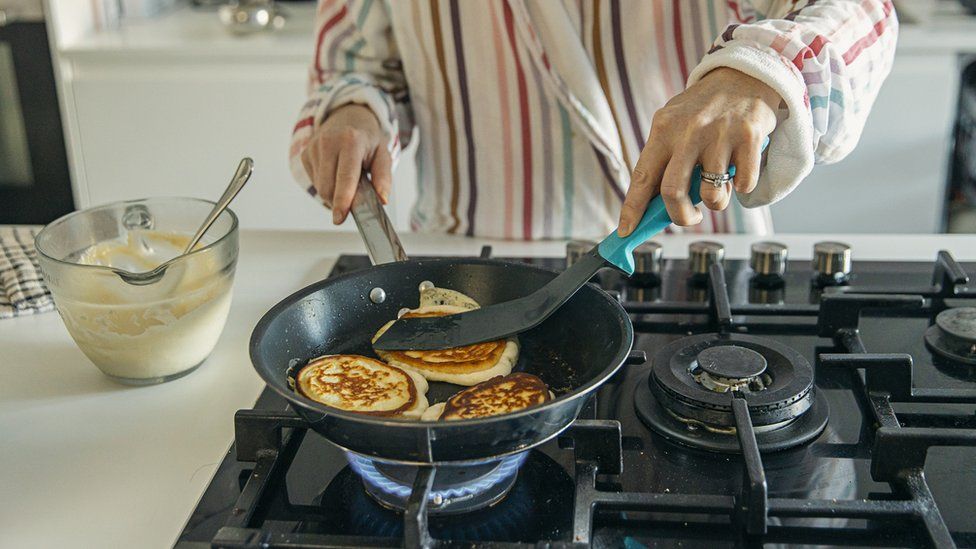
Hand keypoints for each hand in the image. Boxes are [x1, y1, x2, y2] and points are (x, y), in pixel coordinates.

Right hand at [301, 104, 391, 224]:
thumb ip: (383, 178)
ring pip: (320, 188)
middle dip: (340, 200)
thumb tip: (382, 199)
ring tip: (346, 178)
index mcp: (351, 141)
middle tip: (355, 195)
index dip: (343, 199)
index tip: (340, 217)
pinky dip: (326, 184)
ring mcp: (313, 148)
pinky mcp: (305, 154)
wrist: (347, 116)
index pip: (345, 176)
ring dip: (334, 193)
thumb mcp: (383, 154)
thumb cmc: (367, 139)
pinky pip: (315, 182)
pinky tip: (335, 172)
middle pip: (329, 187)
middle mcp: (328, 142)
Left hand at [618, 67, 779, 234]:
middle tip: (688, 217)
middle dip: (680, 216)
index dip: (632, 209)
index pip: (642, 177)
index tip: (625, 231)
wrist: (746, 73)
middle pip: (672, 192)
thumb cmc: (705, 107)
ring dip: (715, 202)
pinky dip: (741, 187)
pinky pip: (743, 185)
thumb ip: (664, 159)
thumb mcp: (675, 123)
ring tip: (718, 187)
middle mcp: (689, 131)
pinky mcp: (749, 138)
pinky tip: (739, 169)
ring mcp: (720, 134)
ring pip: (711, 195)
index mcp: (664, 129)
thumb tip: (652, 205)